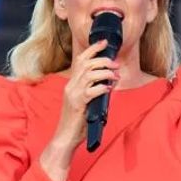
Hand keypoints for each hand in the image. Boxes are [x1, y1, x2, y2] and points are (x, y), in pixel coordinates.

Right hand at [38, 40, 119, 180]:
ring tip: (115, 76)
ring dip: (106, 72)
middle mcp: (71, 86)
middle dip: (103, 60)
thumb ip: (93, 92)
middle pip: (87, 64)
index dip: (92, 49)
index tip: (103, 43)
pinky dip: (102, 87)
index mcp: (72, 84)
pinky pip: (92, 90)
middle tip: (115, 64)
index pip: (81, 60)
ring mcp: (74, 94)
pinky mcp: (78, 104)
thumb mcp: (85, 103)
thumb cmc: (76, 122)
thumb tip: (108, 83)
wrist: (65, 138)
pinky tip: (109, 88)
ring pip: (90, 74)